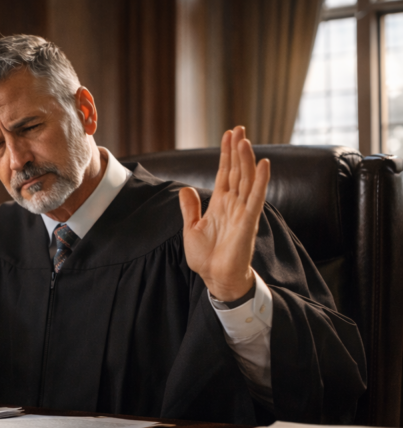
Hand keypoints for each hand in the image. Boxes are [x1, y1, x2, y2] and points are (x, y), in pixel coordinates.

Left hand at [179, 126, 270, 301]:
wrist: (215, 277)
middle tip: (238, 128)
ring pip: (247, 179)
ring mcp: (243, 211)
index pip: (224, 173)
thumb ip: (190, 208)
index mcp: (220, 204)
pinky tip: (264, 164)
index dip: (225, 154)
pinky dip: (260, 181)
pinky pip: (256, 197)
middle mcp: (234, 204)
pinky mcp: (249, 221)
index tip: (228, 134)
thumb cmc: (206, 257)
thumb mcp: (191, 228)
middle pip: (237, 171)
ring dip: (246, 159)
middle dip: (237, 150)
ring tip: (244, 139)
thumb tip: (185, 188)